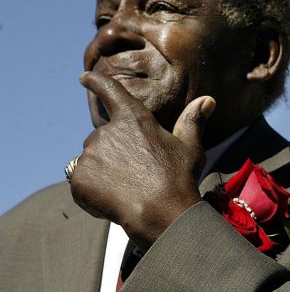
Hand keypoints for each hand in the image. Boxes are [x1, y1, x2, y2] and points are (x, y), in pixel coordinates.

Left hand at [69, 71, 215, 249]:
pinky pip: (82, 182)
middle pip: (104, 137)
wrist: (162, 213)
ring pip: (93, 159)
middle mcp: (107, 131)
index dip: (95, 82)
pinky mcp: (79, 178)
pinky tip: (114, 200)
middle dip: (115, 152)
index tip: (84, 78)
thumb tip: (208, 99)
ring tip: (128, 189)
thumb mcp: (190, 147)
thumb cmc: (179, 178)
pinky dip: (93, 191)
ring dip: (104, 171)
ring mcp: (90, 155)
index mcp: (133, 118)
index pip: (109, 91)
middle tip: (137, 173)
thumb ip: (193, 120)